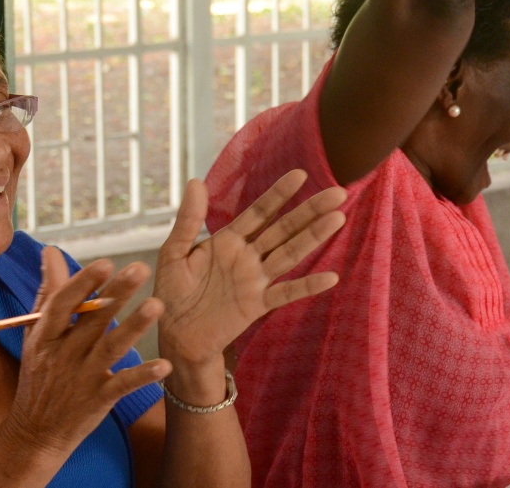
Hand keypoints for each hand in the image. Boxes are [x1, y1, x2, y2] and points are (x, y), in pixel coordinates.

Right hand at [1, 249, 169, 455]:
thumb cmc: (39, 375)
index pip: (62, 304)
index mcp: (45, 336)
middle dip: (116, 293)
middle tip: (141, 269)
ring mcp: (81, 378)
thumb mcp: (37, 335)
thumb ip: (49, 292)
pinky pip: (123, 385)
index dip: (83, 283)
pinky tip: (165, 365)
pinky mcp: (98, 400)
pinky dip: (143, 376)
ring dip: (134, 327)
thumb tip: (50, 251)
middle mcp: (62, 355)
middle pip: (92, 321)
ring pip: (110, 349)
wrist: (35, 434)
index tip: (106, 263)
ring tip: (157, 306)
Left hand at [154, 171, 345, 366]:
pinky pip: (286, 293)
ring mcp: (256, 279)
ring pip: (290, 253)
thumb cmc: (171, 293)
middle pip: (284, 228)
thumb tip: (196, 181)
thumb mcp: (174, 253)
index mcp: (228, 240)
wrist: (174, 336)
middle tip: (338, 192)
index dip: (278, 194)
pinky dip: (308, 286)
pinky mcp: (258, 304)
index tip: (300, 174)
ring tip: (338, 217)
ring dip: (314, 236)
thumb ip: (188, 221)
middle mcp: (248, 256)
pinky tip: (331, 277)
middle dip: (309, 210)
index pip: (259, 212)